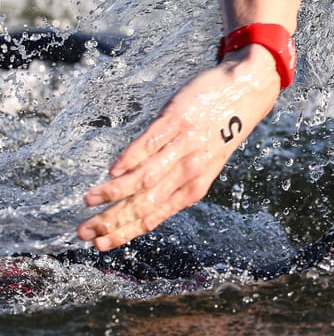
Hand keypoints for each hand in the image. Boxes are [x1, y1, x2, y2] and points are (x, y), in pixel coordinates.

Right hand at [77, 47, 280, 250]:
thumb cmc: (223, 128)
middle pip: (145, 202)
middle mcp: (190, 170)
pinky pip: (151, 144)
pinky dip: (131, 159)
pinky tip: (113, 171)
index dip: (126, 231)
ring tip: (89, 201)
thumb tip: (140, 194)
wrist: (247, 90)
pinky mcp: (177, 120)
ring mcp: (183, 145)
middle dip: (112, 220)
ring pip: (145, 176)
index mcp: (195, 184)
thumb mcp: (206, 161)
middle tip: (83, 232)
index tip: (101, 245)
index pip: (154, 216)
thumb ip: (177, 178)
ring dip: (114, 192)